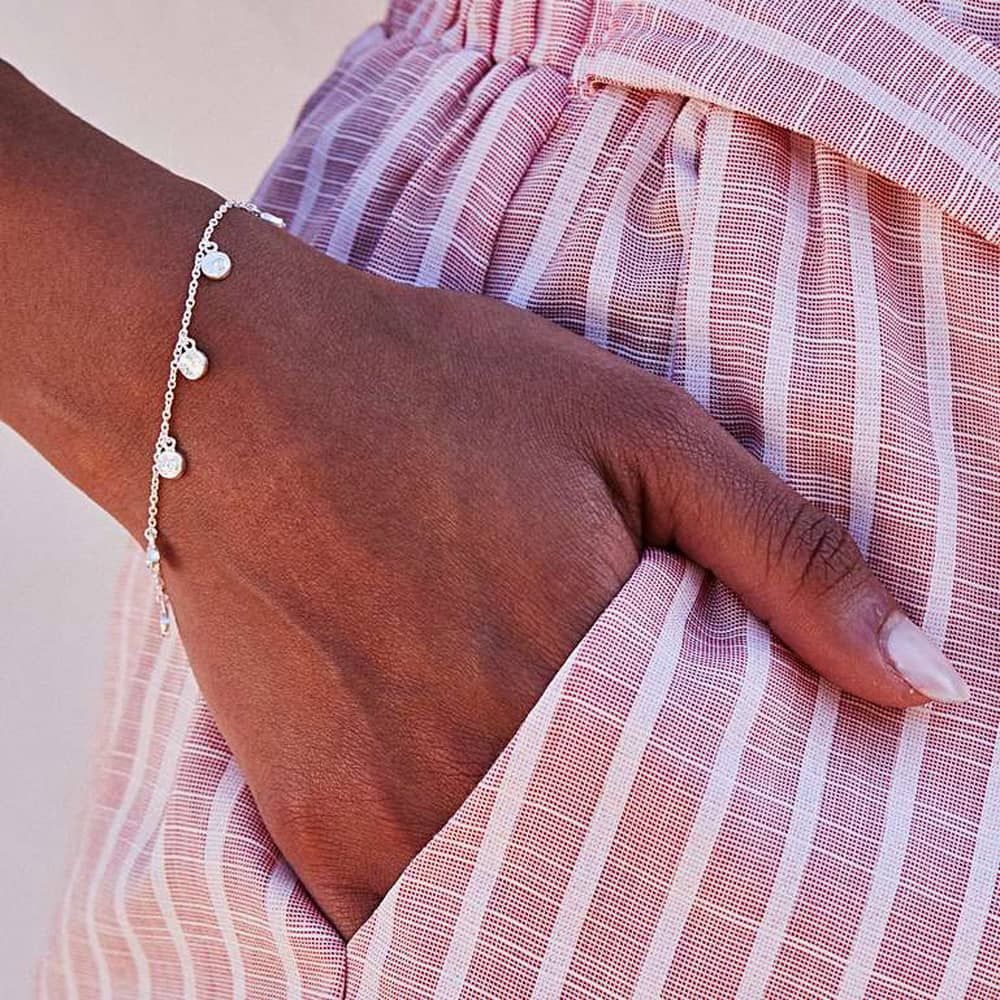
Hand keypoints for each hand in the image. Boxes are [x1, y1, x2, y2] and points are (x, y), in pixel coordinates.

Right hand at [137, 214, 965, 936]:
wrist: (233, 392)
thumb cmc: (439, 393)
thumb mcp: (640, 434)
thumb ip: (791, 560)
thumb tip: (933, 686)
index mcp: (592, 681)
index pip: (722, 810)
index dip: (740, 795)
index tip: (729, 766)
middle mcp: (489, 775)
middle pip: (617, 861)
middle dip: (643, 825)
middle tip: (612, 746)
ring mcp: (388, 815)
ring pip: (514, 892)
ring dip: (546, 851)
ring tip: (528, 754)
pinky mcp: (311, 823)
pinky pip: (406, 905)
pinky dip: (450, 864)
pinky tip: (456, 780)